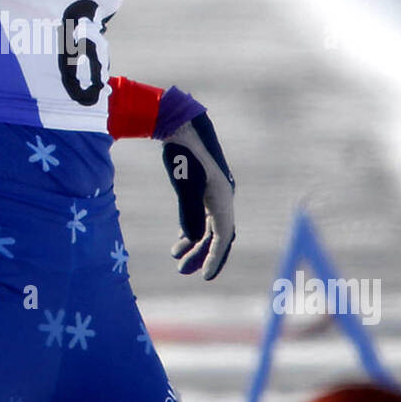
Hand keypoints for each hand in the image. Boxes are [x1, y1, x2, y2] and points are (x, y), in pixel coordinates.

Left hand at [162, 113, 234, 280]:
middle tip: (182, 271)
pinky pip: (204, 216)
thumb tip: (196, 239)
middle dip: (202, 254)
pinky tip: (182, 237)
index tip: (204, 277)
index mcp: (223, 199)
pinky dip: (193, 228)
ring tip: (176, 257)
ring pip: (209, 226)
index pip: (223, 237)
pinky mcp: (204, 186)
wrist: (181, 124)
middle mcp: (224, 197)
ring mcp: (215, 192)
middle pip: (217, 234)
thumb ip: (190, 214)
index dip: (214, 258)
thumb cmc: (182, 154)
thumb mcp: (185, 185)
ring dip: (195, 243)